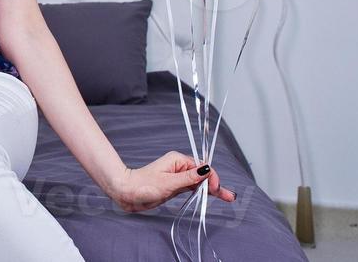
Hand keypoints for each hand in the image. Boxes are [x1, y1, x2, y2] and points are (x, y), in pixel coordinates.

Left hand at [108, 153, 235, 213]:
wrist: (127, 193)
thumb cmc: (143, 185)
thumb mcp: (169, 182)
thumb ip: (189, 178)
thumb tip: (206, 170)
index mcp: (178, 160)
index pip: (202, 167)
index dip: (211, 178)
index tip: (214, 190)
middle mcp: (179, 167)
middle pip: (203, 174)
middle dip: (215, 184)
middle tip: (229, 197)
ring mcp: (178, 177)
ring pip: (199, 182)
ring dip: (212, 189)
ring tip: (227, 197)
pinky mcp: (175, 186)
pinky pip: (192, 188)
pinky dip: (202, 192)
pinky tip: (211, 196)